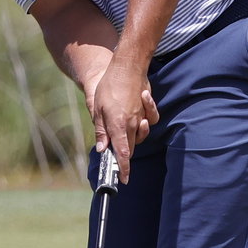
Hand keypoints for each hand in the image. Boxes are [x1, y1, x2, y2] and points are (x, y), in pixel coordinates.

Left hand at [86, 59, 159, 181]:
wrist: (128, 66)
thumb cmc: (110, 86)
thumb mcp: (98, 109)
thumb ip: (101, 131)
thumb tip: (102, 148)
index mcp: (118, 126)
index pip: (122, 154)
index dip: (124, 169)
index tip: (124, 180)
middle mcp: (132, 124)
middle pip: (130, 148)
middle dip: (124, 154)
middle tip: (116, 156)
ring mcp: (142, 117)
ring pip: (139, 136)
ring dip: (131, 138)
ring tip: (121, 128)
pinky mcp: (148, 109)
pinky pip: (149, 122)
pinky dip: (144, 123)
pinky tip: (137, 115)